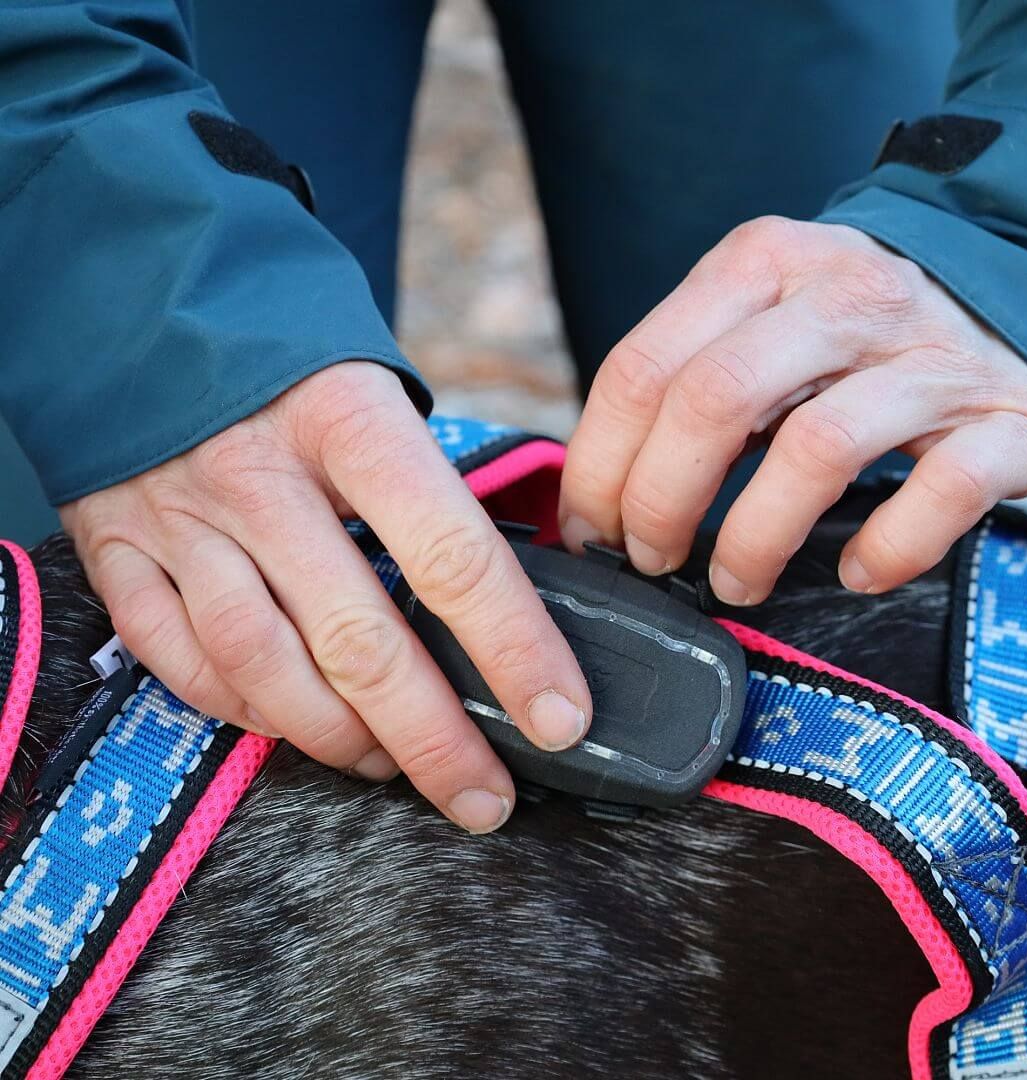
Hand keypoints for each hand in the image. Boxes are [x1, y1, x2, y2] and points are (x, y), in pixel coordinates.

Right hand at [61, 363, 590, 832]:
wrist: (145, 303)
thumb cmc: (290, 357)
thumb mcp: (377, 390)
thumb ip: (427, 489)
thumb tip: (506, 598)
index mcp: (347, 423)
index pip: (450, 556)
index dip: (514, 650)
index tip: (560, 718)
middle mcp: (258, 476)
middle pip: (357, 640)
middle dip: (432, 738)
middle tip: (483, 795)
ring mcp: (179, 519)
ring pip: (264, 666)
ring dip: (339, 739)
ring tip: (393, 767)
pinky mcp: (119, 551)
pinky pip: (179, 662)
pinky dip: (242, 713)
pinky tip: (292, 729)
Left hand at [560, 217, 1026, 602]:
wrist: (1014, 301)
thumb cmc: (851, 339)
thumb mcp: (758, 323)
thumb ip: (684, 380)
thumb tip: (599, 491)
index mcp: (762, 266)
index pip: (642, 368)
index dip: (598, 465)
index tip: (590, 529)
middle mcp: (844, 296)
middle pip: (712, 401)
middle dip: (659, 501)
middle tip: (652, 559)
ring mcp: (931, 356)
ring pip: (815, 450)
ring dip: (753, 538)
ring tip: (735, 583)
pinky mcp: (1009, 419)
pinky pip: (939, 493)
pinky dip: (886, 548)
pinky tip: (856, 570)